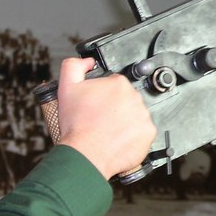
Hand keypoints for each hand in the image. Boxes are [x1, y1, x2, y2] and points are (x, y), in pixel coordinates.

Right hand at [55, 57, 156, 178]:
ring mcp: (143, 116)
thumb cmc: (77, 125)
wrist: (85, 154)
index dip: (103, 94)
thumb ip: (74, 65)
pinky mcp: (148, 133)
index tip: (97, 105)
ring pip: (135, 115)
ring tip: (108, 130)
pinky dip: (133, 135)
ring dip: (125, 120)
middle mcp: (135, 97)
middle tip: (101, 119)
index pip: (115, 84)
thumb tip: (88, 61)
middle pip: (126, 99)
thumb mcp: (66, 87)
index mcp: (118, 84)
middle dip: (115, 107)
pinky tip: (118, 138)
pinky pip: (142, 131)